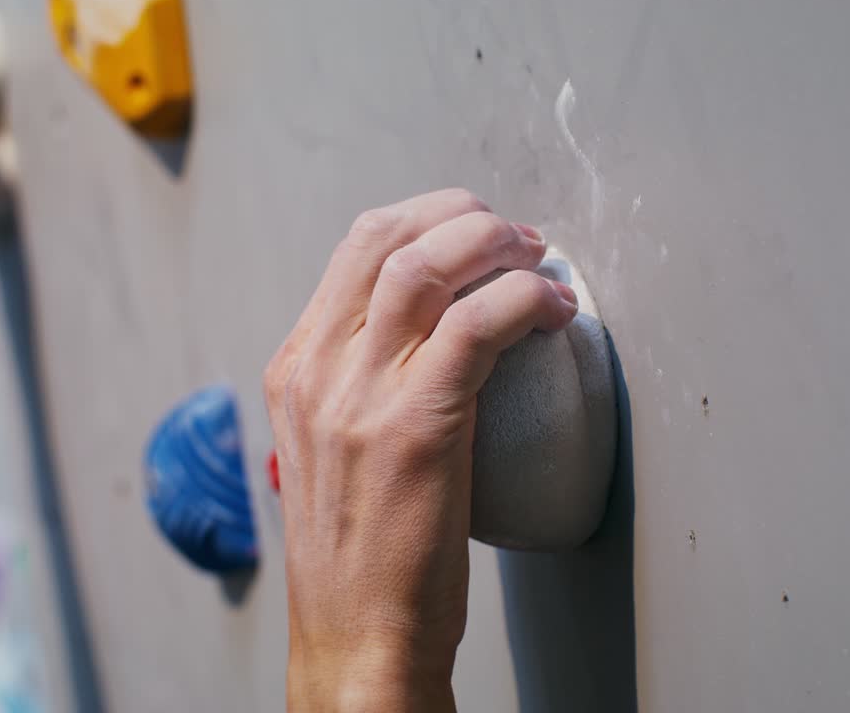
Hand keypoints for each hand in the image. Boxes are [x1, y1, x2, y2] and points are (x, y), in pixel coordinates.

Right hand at [263, 189, 578, 709]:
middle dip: (463, 215)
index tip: (475, 230)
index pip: (355, 249)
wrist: (355, 634)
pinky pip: (476, 326)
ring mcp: (358, 394)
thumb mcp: (333, 451)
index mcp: (296, 370)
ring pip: (426, 265)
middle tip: (516, 238)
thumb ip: (360, 388)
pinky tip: (552, 311)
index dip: (426, 218)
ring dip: (495, 245)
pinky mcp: (413, 425)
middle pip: (387, 237)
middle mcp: (318, 370)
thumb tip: (431, 341)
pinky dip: (524, 301)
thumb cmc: (361, 554)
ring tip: (538, 261)